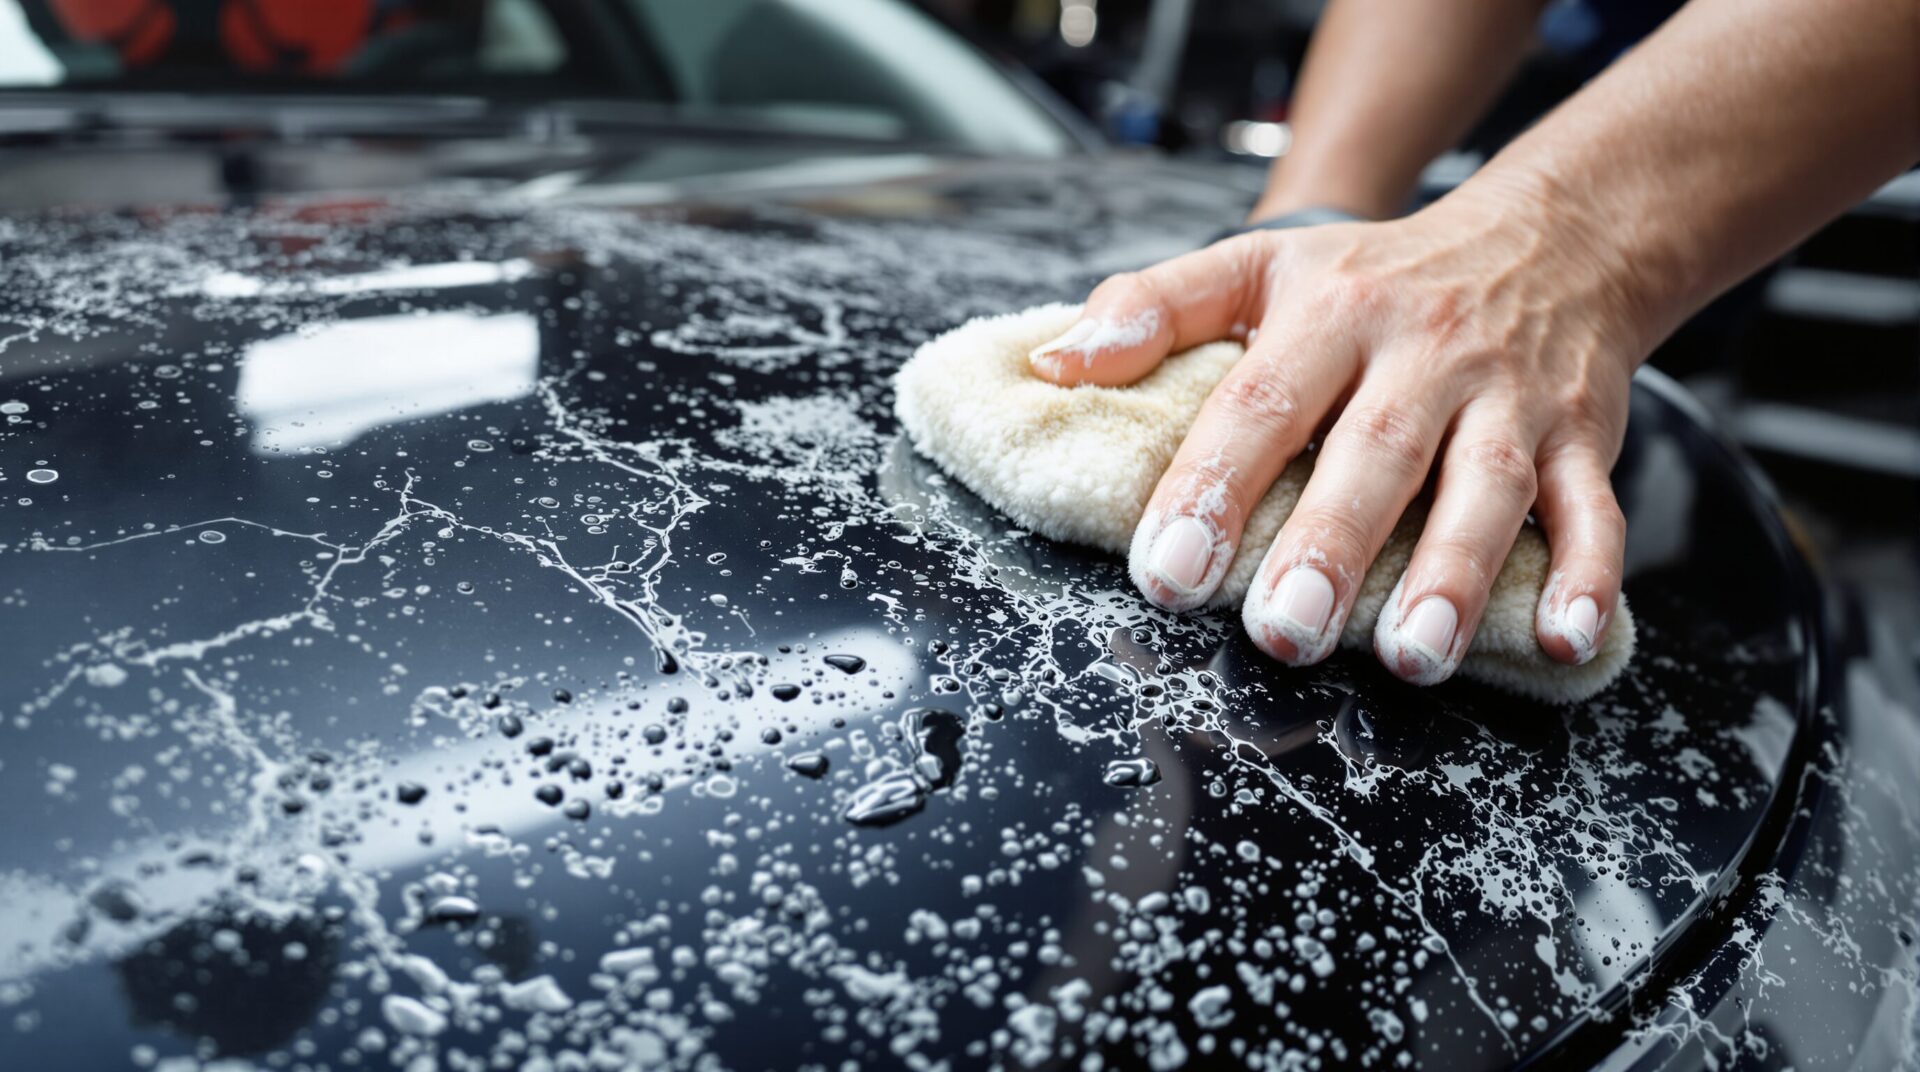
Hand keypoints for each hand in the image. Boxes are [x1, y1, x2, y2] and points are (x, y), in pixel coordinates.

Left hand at [1029, 182, 1655, 683]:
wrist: (1549, 238)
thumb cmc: (1377, 275)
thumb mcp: (1263, 264)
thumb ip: (1156, 308)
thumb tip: (1052, 361)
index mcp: (1330, 314)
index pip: (1261, 402)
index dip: (1213, 485)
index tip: (1165, 569)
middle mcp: (1423, 353)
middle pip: (1375, 453)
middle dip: (1330, 546)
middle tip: (1281, 629)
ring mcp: (1508, 399)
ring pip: (1486, 488)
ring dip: (1453, 575)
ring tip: (1410, 656)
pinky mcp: (1582, 438)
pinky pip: (1593, 509)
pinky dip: (1588, 576)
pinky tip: (1563, 639)